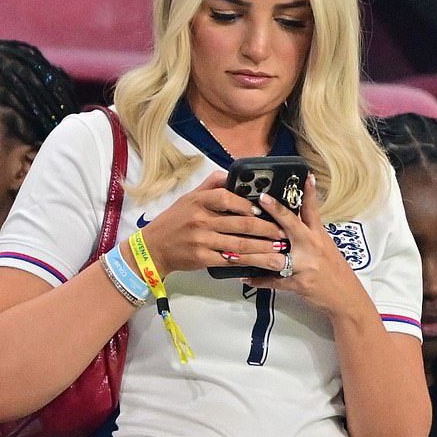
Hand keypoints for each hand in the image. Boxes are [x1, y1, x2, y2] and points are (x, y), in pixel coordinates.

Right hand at [139, 172, 285, 275]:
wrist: (153, 248)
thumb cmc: (175, 220)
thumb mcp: (189, 197)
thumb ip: (212, 185)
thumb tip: (234, 174)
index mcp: (198, 201)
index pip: (227, 198)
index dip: (247, 204)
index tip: (263, 210)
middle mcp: (200, 220)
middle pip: (240, 224)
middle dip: (266, 229)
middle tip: (282, 233)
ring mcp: (202, 241)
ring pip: (239, 244)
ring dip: (263, 248)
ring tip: (279, 250)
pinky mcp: (203, 259)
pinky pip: (230, 260)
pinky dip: (248, 262)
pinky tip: (261, 262)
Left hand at [238, 175, 358, 313]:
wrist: (346, 298)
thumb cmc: (335, 271)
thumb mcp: (326, 247)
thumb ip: (308, 234)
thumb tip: (288, 222)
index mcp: (318, 236)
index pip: (313, 210)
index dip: (308, 192)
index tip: (304, 176)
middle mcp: (311, 247)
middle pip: (292, 225)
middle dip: (276, 211)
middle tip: (261, 199)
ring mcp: (304, 265)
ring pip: (274, 258)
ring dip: (252, 254)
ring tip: (234, 249)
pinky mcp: (298, 283)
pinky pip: (274, 282)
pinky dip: (259, 281)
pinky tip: (246, 277)